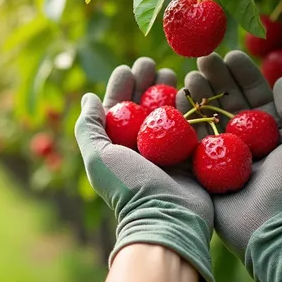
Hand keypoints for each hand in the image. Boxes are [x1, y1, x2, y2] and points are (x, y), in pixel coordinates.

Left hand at [75, 57, 214, 281]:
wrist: (167, 218)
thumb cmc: (128, 187)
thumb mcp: (98, 157)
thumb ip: (88, 127)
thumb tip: (88, 97)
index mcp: (117, 148)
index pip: (117, 110)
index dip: (121, 87)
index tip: (127, 68)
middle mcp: (140, 149)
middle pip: (143, 107)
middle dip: (145, 83)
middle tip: (151, 63)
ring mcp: (167, 153)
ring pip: (167, 113)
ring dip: (167, 90)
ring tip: (171, 71)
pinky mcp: (192, 157)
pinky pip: (191, 126)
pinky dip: (190, 107)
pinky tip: (190, 89)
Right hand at [177, 51, 281, 281]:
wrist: (271, 232)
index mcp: (270, 134)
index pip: (255, 96)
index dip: (243, 74)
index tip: (230, 53)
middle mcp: (244, 142)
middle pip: (227, 102)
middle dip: (216, 79)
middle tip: (202, 58)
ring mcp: (221, 155)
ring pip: (207, 117)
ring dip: (198, 95)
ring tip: (189, 77)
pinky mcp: (201, 170)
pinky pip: (190, 140)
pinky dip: (183, 119)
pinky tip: (175, 100)